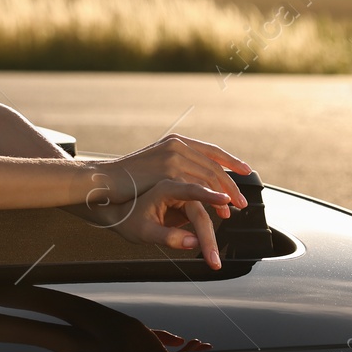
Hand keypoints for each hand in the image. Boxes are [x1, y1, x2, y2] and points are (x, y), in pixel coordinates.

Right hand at [95, 133, 254, 218]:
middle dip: (232, 185)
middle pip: (214, 165)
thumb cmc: (128, 180)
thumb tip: (191, 175)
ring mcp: (173, 157)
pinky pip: (198, 186)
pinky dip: (212, 197)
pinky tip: (218, 207)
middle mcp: (177, 146)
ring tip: (232, 210)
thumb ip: (173, 166)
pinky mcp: (169, 173)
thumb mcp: (154, 165)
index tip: (246, 171)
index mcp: (175, 142)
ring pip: (210, 176)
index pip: (211, 150)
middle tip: (242, 202)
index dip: (231, 161)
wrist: (105, 182)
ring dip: (225, 194)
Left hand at [106, 179, 229, 267]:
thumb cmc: (129, 220)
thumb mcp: (145, 232)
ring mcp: (184, 192)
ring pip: (208, 208)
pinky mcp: (188, 200)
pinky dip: (216, 216)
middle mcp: (178, 186)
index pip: (193, 191)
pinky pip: (206, 207)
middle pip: (202, 209)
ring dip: (219, 225)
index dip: (210, 196)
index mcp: (166, 188)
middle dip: (211, 236)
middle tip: (214, 260)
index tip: (226, 200)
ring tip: (215, 257)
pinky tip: (223, 223)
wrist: (121, 213)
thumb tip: (193, 243)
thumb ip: (168, 237)